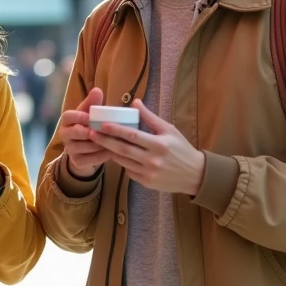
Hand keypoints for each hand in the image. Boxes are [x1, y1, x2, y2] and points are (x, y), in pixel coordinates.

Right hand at [58, 89, 111, 178]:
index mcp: (67, 120)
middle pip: (73, 133)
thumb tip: (97, 90)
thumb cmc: (89, 125)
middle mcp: (64, 134)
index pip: (67, 116)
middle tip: (101, 131)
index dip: (78, 117)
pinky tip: (112, 151)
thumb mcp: (90, 113)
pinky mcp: (76, 161)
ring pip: (83, 147)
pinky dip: (101, 155)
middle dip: (88, 132)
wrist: (87, 149)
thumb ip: (93, 103)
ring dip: (98, 144)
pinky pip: (89, 159)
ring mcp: (69, 149)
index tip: (90, 117)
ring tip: (112, 140)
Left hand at [89, 101, 205, 195]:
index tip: (102, 125)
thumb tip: (135, 102)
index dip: (115, 130)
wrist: (195, 174)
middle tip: (91, 134)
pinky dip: (122, 162)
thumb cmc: (182, 149)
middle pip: (122, 150)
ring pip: (123, 161)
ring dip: (110, 152)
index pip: (132, 136)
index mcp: (159, 145)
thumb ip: (150, 118)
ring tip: (99, 142)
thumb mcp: (169, 130)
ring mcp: (149, 173)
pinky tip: (117, 155)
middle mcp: (152, 160)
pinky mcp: (146, 182)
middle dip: (104, 141)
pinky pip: (129, 171)